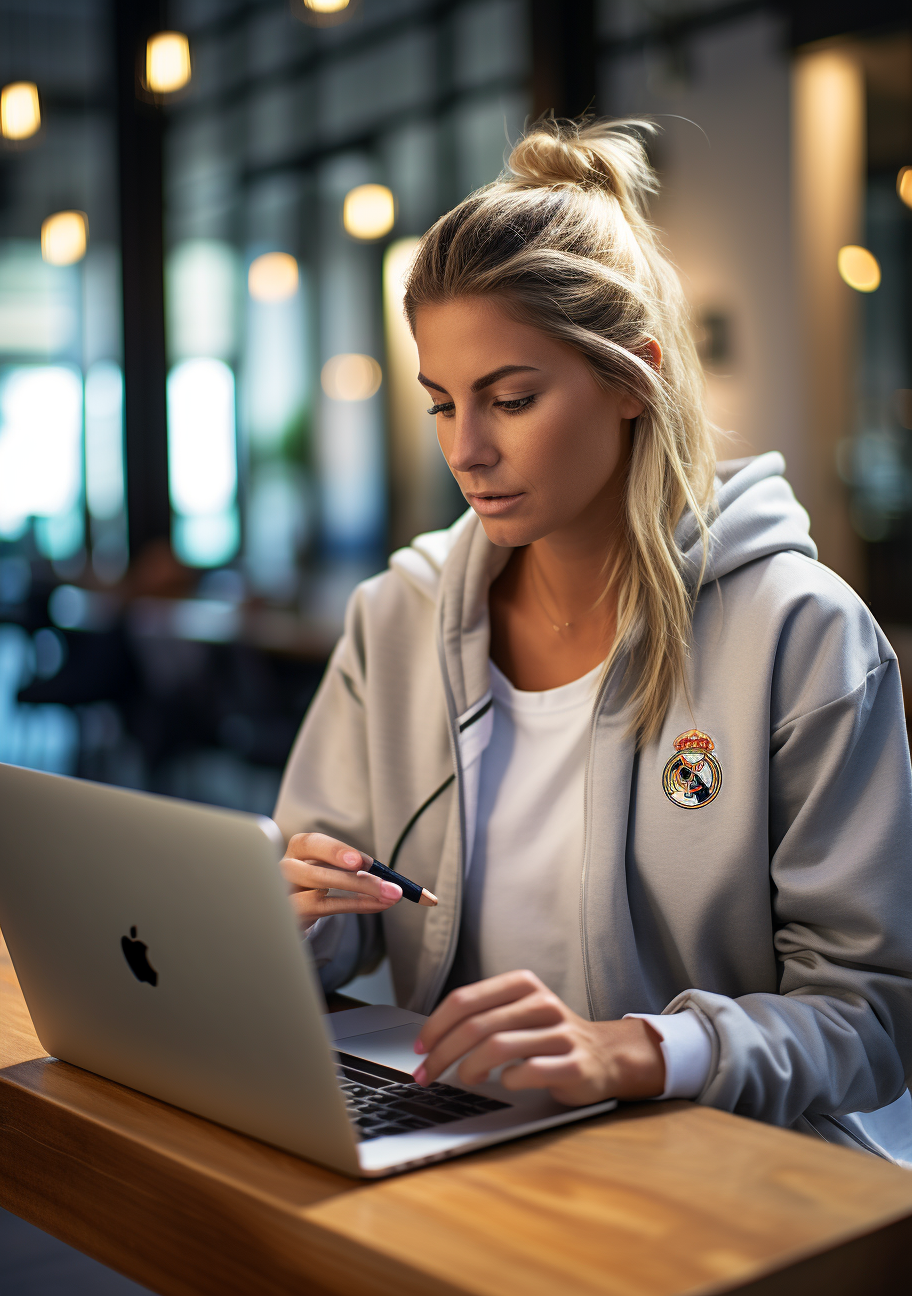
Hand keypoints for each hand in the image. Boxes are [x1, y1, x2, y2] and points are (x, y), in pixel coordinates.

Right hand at [280, 832, 401, 930]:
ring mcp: (285, 896)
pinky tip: (376, 904)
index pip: (310, 844)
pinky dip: (355, 906)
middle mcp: (285, 871)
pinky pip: (325, 911)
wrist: (296, 906)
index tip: (360, 861)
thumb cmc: (317, 879)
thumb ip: (349, 863)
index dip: (335, 851)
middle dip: (354, 880)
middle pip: (313, 873)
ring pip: (317, 896)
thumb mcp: (329, 864)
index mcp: (296, 850)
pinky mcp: (293, 917)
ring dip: (359, 895)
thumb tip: (381, 872)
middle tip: (386, 885)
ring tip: (389, 895)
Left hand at [412, 970, 664, 1105]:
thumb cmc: (548, 1037)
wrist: (605, 1056)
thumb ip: (482, 1016)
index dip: (435, 1025)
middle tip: (426, 1074)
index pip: (465, 999)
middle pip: (476, 1026)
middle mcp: (542, 1004)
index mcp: (522, 985)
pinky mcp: (574, 1064)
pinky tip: (504, 1082)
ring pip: (497, 1047)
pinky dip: (507, 1080)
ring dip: (469, 1068)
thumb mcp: (517, 1013)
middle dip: (442, 1053)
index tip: (419, 1047)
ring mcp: (561, 1034)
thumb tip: (430, 1039)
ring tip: (465, 1079)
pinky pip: (529, 1072)